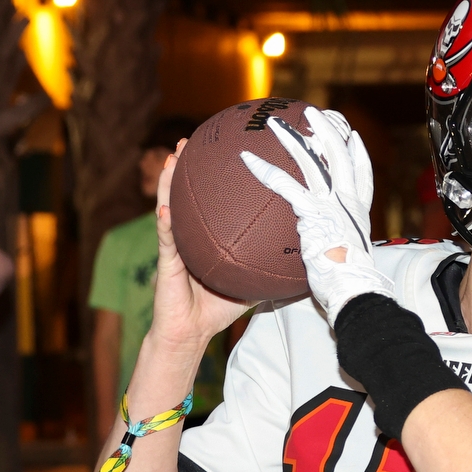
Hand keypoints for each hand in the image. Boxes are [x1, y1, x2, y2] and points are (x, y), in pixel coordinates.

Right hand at [147, 147, 250, 365]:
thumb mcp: (253, 283)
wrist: (192, 332)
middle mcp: (189, 235)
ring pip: (170, 206)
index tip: (224, 152)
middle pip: (187, 194)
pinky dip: (166, 223)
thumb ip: (271, 267)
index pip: (211, 202)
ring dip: (168, 181)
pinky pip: (167, 239)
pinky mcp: (166, 262)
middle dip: (187, 165)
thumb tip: (306, 258)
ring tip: (173, 156)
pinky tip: (165, 206)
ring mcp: (176, 246)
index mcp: (207, 237)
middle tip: (191, 139)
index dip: (214, 178)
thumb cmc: (219, 307)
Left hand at [243, 110, 392, 321]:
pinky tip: (246, 159)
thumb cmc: (352, 288)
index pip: (362, 178)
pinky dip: (264, 169)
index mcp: (359, 215)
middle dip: (327, 131)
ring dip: (292, 138)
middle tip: (313, 113)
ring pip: (312, 161)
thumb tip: (325, 259)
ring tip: (275, 123)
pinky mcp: (313, 212)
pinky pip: (284, 184)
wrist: (354, 293)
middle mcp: (348, 204)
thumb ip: (336, 252)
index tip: (352, 140)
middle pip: (340, 157)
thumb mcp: (348, 265)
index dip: (358, 156)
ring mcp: (332, 205)